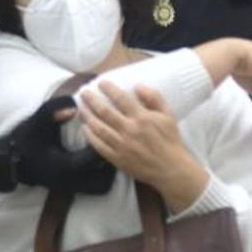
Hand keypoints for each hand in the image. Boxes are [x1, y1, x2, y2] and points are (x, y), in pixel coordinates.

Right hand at [0, 96, 116, 195]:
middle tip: (116, 143)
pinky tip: (100, 162)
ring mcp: (70, 188)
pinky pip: (94, 188)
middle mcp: (70, 181)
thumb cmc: (25, 140)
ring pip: (101, 186)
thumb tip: (74, 106)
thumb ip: (53, 111)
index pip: (93, 158)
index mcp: (65, 166)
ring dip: (108, 172)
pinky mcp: (70, 190)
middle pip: (104, 178)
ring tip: (111, 152)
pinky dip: (102, 178)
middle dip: (112, 161)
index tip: (109, 130)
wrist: (10, 162)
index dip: (104, 144)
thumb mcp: (37, 122)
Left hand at [78, 82, 205, 210]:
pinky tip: (85, 128)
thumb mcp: (168, 114)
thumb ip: (154, 97)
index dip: (109, 89)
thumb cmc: (170, 140)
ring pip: (98, 128)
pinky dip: (90, 136)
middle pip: (104, 111)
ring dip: (87, 116)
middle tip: (84, 92)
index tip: (101, 82)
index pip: (120, 98)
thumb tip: (137, 86)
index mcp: (141, 117)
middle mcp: (129, 130)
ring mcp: (121, 145)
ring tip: (81, 108)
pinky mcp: (117, 158)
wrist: (171, 169)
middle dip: (91, 100)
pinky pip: (99, 145)